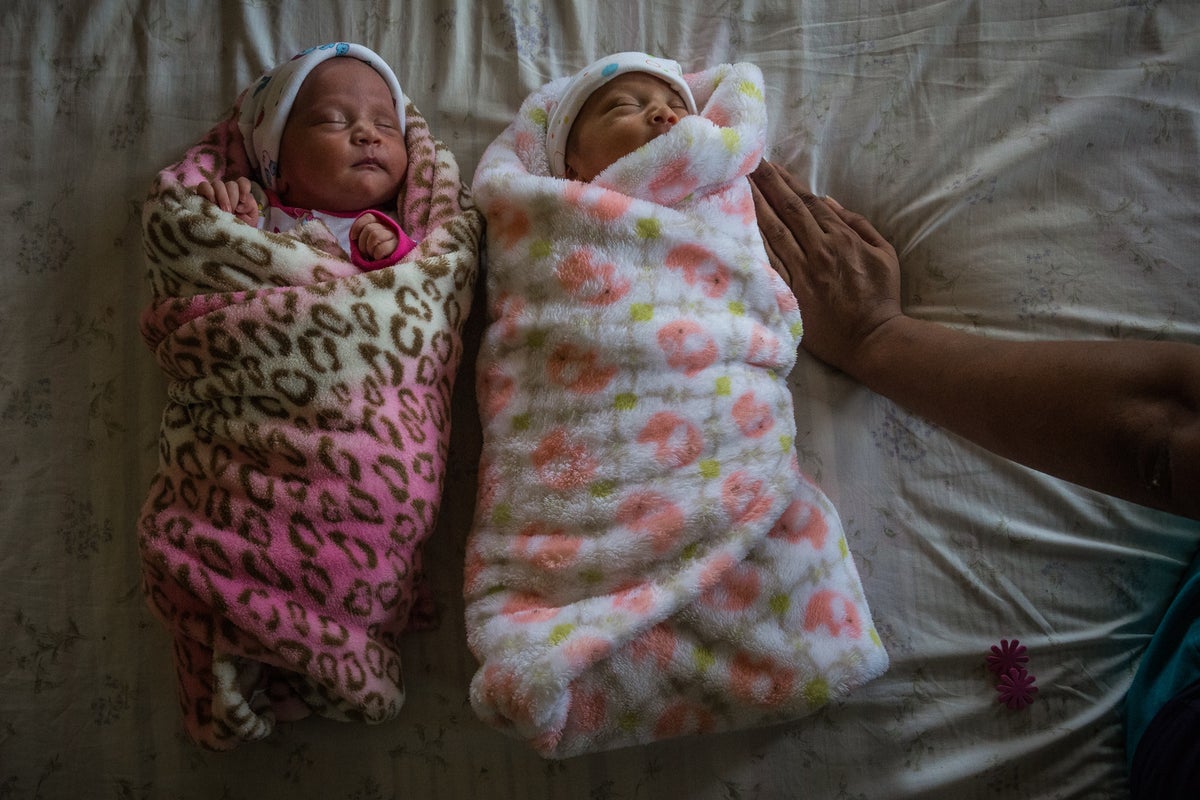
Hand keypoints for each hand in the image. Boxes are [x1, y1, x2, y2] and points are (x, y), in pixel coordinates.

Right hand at [196, 177, 258, 225]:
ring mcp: (214, 192)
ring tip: (224, 210)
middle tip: (232, 212)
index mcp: (240, 194)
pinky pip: (204, 185)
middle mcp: (227, 191)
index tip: (243, 201)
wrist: (228, 239)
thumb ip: (250, 206)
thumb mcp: (251, 218)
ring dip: (223, 197)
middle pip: (231, 184)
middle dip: (233, 198)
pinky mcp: (202, 196)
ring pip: (218, 184)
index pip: (243, 182)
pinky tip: (212, 202)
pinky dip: (209, 191)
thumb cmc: (240, 227)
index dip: (244, 188)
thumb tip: (241, 203)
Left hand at [351, 213, 398, 261]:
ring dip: (369, 248)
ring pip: (375, 235)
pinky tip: (378, 258)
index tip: (353, 237)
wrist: (391, 268)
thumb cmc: (376, 256)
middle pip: (369, 228)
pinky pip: (382, 248)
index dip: (358, 226)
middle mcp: (389, 227)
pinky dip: (376, 254)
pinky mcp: (398, 247)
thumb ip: (361, 237)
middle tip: (364, 253)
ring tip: (371, 255)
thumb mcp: (367, 243)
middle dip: (362, 243)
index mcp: (381, 224)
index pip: (369, 217)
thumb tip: (353, 236)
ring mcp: (394, 236)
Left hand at [749, 160, 902, 373]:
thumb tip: (829, 202)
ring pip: (773, 231)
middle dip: (765, 183)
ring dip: (755, 205)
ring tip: (737, 184)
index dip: (785, 181)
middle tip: (745, 162)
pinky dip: (753, 242)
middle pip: (787, 210)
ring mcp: (803, 272)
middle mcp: (819, 250)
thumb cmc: (881, 297)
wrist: (873, 339)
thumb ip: (858, 224)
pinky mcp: (791, 293)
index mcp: (842, 237)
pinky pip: (769, 262)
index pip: (808, 202)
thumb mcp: (883, 253)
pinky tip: (738, 226)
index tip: (768, 165)